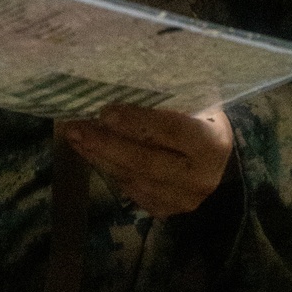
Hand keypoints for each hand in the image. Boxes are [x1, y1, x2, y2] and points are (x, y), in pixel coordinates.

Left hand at [61, 105, 233, 217]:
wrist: (217, 160)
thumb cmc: (200, 119)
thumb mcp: (195, 103)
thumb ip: (166, 98)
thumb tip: (118, 82)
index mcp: (212, 144)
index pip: (172, 131)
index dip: (137, 122)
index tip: (105, 111)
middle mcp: (200, 178)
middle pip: (146, 161)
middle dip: (106, 143)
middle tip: (75, 127)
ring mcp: (183, 199)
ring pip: (132, 178)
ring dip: (99, 156)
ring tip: (74, 136)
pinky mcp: (166, 209)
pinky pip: (129, 190)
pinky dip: (107, 168)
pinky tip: (89, 152)